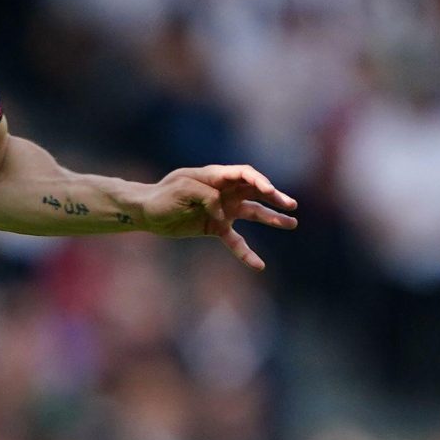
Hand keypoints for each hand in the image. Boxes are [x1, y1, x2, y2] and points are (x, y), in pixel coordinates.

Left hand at [139, 164, 298, 269]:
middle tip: (291, 205)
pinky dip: (246, 252)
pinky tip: (259, 265)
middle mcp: (225, 192)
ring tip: (291, 223)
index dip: (259, 181)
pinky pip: (235, 241)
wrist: (147, 212)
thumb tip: (224, 214)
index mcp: (216, 176)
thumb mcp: (182, 188)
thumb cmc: (163, 195)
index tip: (269, 191)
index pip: (244, 174)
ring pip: (253, 213)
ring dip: (272, 218)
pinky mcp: (216, 227)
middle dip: (274, 197)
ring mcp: (223, 210)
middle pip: (256, 192)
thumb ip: (207, 196)